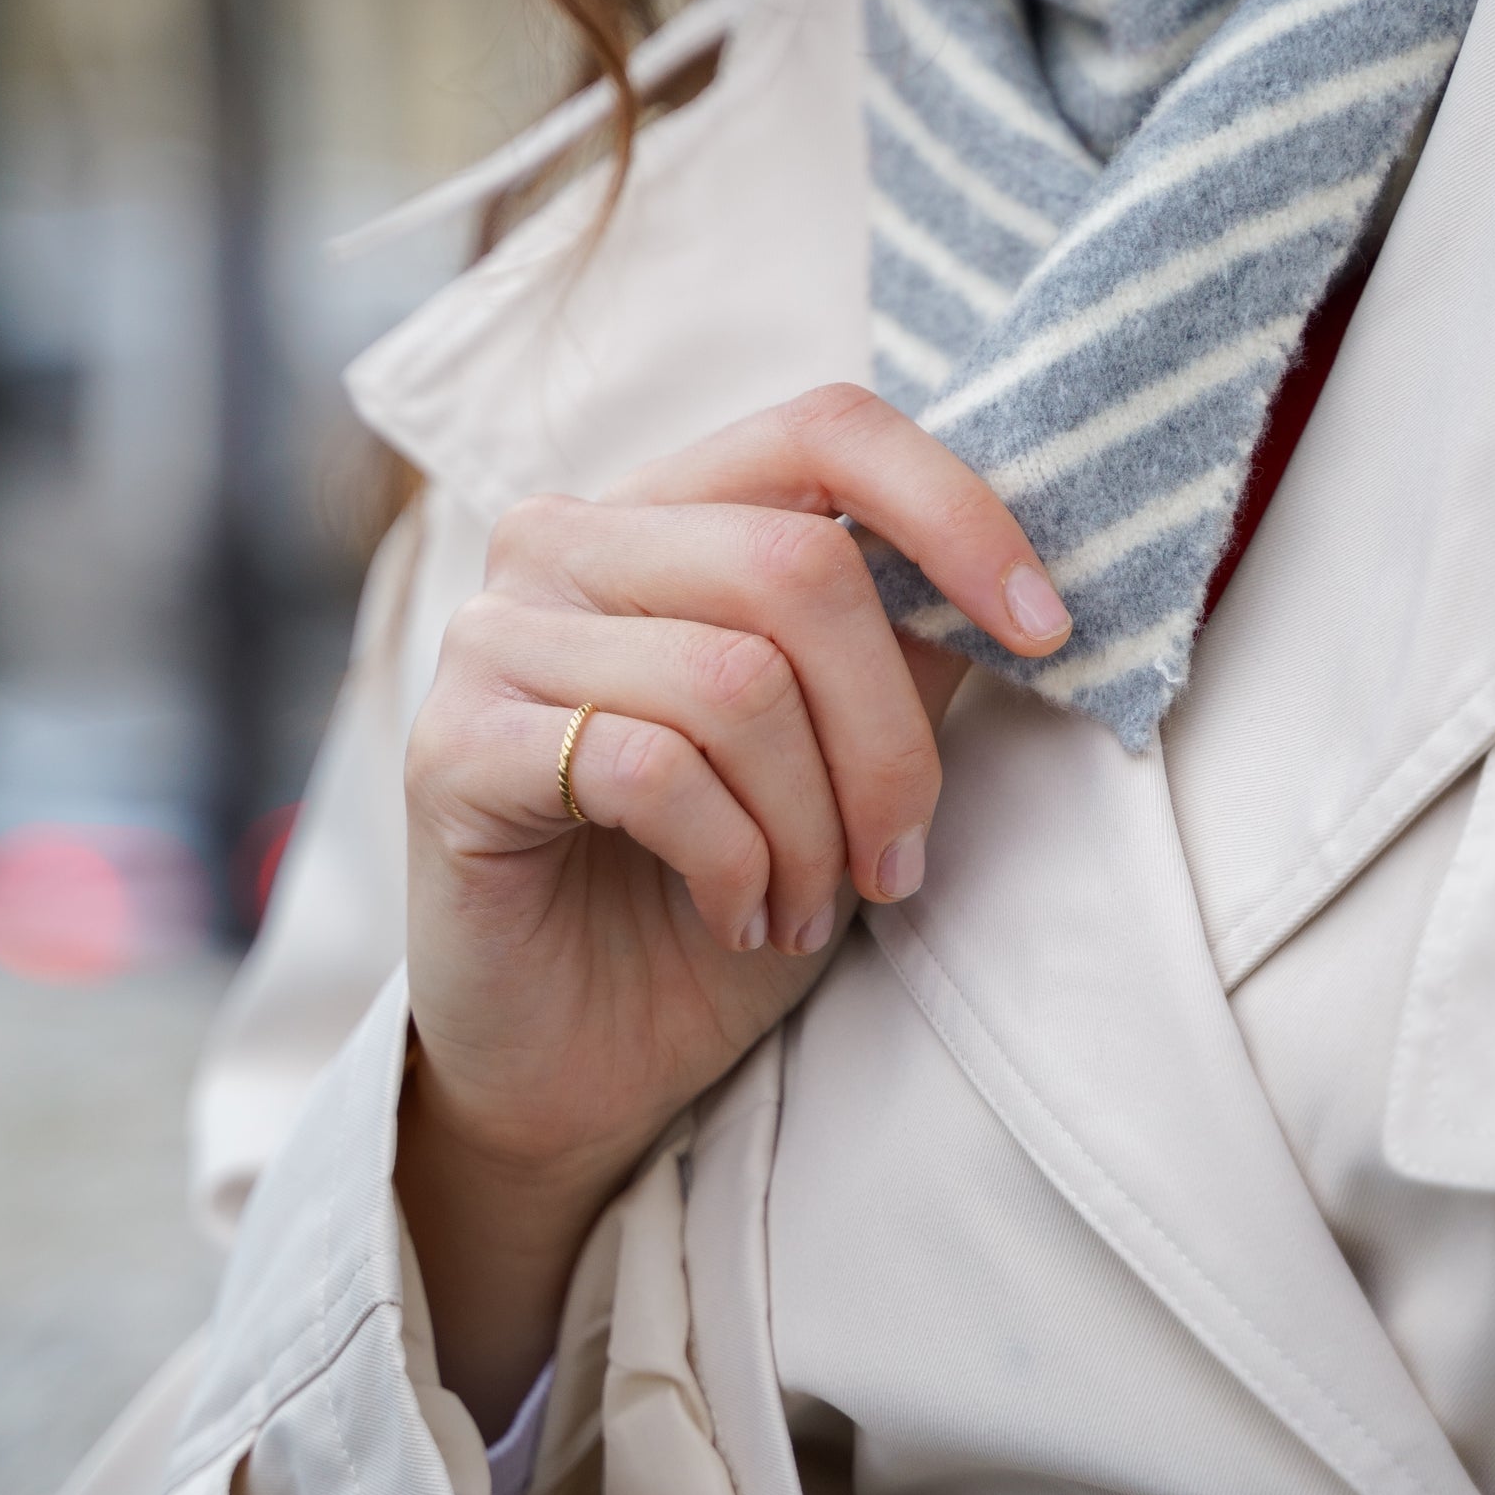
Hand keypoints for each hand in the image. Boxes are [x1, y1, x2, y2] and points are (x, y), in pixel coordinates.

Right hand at [395, 384, 1069, 1429]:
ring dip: (810, 829)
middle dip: (887, 741)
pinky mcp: (449, 748)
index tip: (1046, 633)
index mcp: (667, 510)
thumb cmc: (719, 896)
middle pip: (798, 567)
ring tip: (804, 910)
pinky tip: (736, 917)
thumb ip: (902, 643)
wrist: (579, 1064)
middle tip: (895, 864)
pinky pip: (647, 767)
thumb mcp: (846, 760)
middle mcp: (564, 539)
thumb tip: (1009, 577)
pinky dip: (732, 863)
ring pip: (734, 678)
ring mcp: (493, 634)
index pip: (825, 429)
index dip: (955, 513)